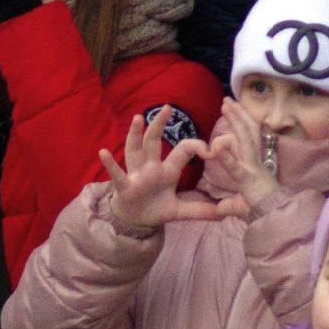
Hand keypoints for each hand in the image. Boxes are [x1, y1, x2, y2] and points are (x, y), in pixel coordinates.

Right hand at [98, 110, 218, 231]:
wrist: (134, 221)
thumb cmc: (156, 208)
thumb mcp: (181, 211)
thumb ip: (201, 210)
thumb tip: (224, 214)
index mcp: (168, 170)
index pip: (183, 150)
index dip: (197, 146)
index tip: (210, 150)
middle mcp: (151, 167)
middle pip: (154, 141)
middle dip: (159, 125)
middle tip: (167, 107)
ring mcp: (136, 175)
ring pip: (135, 151)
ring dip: (135, 135)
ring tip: (138, 118)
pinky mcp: (124, 186)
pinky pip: (117, 174)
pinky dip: (110, 164)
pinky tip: (103, 152)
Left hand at [208, 99, 279, 203]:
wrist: (273, 217)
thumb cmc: (260, 209)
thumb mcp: (240, 204)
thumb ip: (229, 204)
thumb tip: (218, 209)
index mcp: (254, 162)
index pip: (249, 136)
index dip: (242, 121)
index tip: (232, 109)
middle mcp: (255, 160)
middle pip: (248, 130)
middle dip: (238, 114)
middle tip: (227, 99)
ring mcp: (252, 167)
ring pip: (245, 139)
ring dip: (235, 121)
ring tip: (225, 106)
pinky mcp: (247, 179)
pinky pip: (235, 167)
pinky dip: (226, 158)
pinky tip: (215, 148)